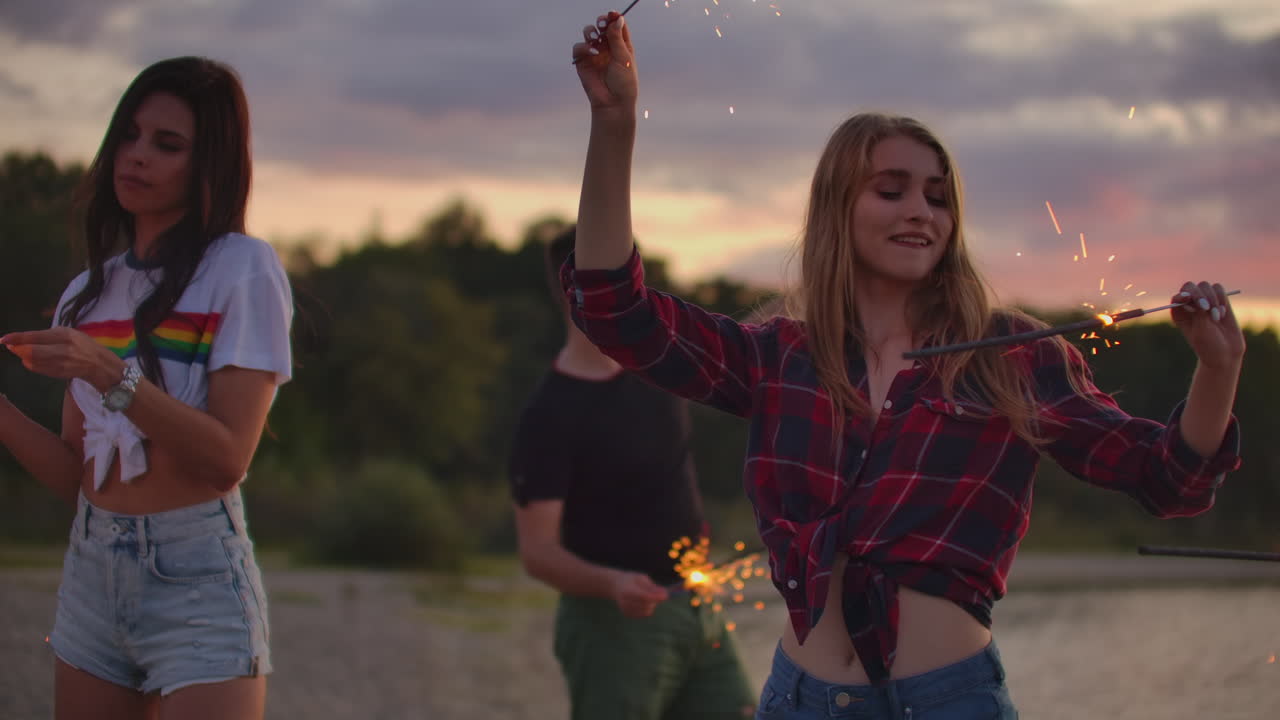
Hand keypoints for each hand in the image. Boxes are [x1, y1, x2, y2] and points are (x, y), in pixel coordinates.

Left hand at [1, 328, 125, 391]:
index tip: (3, 339)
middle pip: (32, 351)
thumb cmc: (82, 345)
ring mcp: (62, 363)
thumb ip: (46, 336)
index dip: (18, 338)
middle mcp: (63, 349)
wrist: (100, 365)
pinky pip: (39, 369)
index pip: (36, 336)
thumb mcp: (67, 334)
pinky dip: (32, 365)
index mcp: (65, 335)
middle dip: (18, 349)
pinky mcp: (59, 373)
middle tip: (10, 346)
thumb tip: (22, 340)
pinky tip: (32, 361)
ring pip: (33, 361)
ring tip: (23, 352)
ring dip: (24, 357)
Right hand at [572, 12, 636, 112]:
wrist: (613, 103)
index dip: (614, 18)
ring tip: (595, 37)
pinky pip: (579, 48)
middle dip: (601, 22)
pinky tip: (592, 52)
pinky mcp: (583, 62)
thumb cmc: (624, 83)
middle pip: (602, 27)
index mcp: (621, 46)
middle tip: (602, 23)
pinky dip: (584, 47)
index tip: (612, 14)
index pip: (617, 26)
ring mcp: (594, 54)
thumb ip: (617, 38)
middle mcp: (607, 47)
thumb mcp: (624, 58)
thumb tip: (617, 18)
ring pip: (589, 34)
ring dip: (590, 31)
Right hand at [611, 570, 668, 617]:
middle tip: (657, 593)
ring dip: (652, 605)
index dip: (656, 597)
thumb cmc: (631, 580)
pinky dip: (647, 608)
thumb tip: (665, 594)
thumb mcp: (641, 578)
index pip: (644, 596)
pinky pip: (643, 614)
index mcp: (627, 590)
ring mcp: (625, 609)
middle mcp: (625, 601)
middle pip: (646, 605)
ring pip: (647, 611)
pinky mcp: (627, 614)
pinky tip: (642, 601)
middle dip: (655, 600)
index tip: (666, 595)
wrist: (615, 585)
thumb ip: (652, 587)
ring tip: (648, 596)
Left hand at [1169, 282, 1245, 370]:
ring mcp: (1205, 302)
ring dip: (1213, 299)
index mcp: (1179, 313)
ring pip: (1206, 286)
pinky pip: (1219, 289)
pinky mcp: (1220, 301)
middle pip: (1190, 286)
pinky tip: (1222, 314)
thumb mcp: (1201, 330)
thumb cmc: (1208, 345)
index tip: (1188, 300)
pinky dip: (1222, 299)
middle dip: (1199, 294)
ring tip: (1216, 318)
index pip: (1178, 296)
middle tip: (1206, 308)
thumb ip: (1200, 313)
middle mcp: (1190, 305)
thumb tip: (1201, 298)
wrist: (1225, 354)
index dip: (1183, 295)